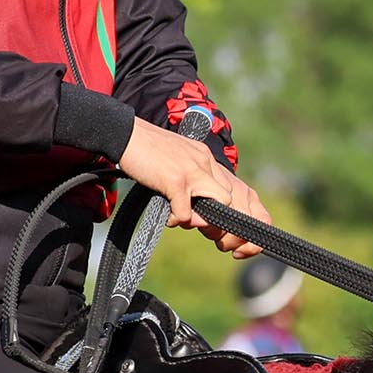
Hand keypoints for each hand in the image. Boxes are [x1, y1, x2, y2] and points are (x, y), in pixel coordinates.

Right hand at [116, 117, 264, 257]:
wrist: (125, 134)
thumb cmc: (148, 153)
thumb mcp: (179, 165)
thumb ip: (192, 187)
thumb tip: (197, 218)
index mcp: (209, 161)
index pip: (243, 192)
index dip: (246, 218)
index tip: (235, 238)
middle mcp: (207, 164)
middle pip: (236, 201)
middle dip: (227, 226)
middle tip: (210, 235)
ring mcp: (193, 171)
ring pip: (222, 205)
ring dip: (207, 221)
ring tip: (187, 221)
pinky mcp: (176, 180)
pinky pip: (187, 212)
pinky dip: (179, 220)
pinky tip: (169, 217)